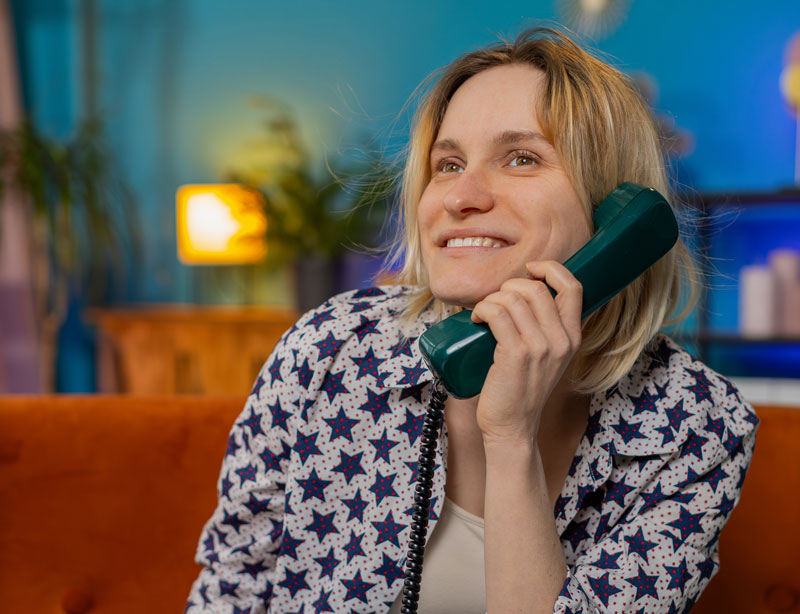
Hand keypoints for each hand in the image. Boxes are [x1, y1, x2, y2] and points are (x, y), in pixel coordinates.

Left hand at [471, 261, 582, 444]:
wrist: (513, 427)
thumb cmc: (522, 390)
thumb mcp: (547, 357)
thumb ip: (546, 330)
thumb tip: (521, 295)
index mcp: (574, 337)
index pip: (573, 287)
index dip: (550, 269)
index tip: (530, 270)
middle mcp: (562, 340)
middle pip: (535, 288)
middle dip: (508, 286)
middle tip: (494, 303)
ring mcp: (540, 347)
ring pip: (512, 298)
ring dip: (490, 299)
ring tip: (482, 315)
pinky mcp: (516, 354)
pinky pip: (496, 312)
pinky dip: (482, 309)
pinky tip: (476, 319)